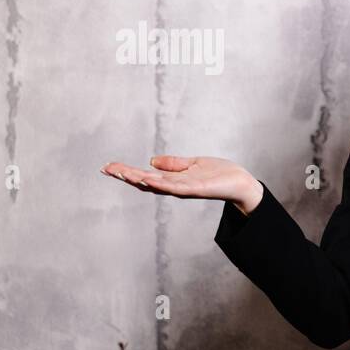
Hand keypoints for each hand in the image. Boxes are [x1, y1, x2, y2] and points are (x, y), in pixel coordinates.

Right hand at [100, 156, 262, 213]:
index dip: (127, 172)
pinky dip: (161, 183)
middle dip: (126, 176)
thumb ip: (173, 164)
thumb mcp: (192, 164)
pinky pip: (175, 187)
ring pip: (157, 185)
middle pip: (145, 182)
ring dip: (139, 179)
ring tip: (121, 173)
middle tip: (107, 169)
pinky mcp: (196, 189)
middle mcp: (175, 186)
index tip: (108, 166)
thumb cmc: (219, 174)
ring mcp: (184, 189)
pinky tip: (148, 178)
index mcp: (173, 180)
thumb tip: (151, 160)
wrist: (241, 183)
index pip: (145, 176)